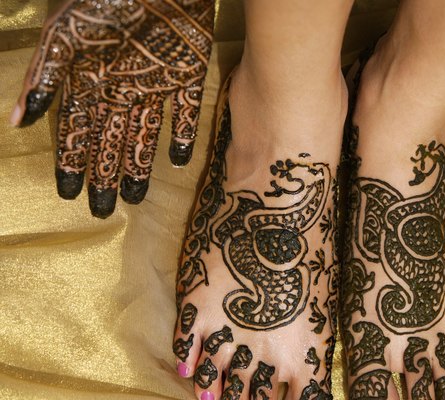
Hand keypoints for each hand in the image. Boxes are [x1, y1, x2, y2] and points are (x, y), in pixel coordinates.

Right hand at [10, 0, 214, 217]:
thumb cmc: (104, 1)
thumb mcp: (65, 36)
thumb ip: (45, 76)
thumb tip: (18, 120)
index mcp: (89, 79)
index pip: (76, 131)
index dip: (72, 162)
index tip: (68, 194)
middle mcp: (119, 87)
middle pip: (109, 141)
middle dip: (104, 175)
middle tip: (102, 209)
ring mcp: (153, 82)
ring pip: (144, 134)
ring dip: (139, 165)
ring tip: (135, 198)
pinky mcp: (186, 74)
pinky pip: (183, 111)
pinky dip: (181, 135)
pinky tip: (176, 161)